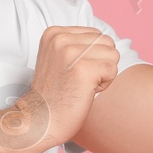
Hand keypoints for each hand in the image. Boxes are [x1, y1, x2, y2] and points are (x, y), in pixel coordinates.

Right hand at [0, 26, 118, 152]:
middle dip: (100, 63)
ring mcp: (71, 53)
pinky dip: (104, 85)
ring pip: (112, 55)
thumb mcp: (59, 57)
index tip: (73, 70)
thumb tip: (109, 42)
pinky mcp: (84, 69)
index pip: (96, 34)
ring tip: (82, 84)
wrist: (40, 119)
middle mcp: (61, 39)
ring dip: (103, 74)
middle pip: (107, 42)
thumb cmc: (54, 93)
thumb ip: (78, 44)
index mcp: (54, 33)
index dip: (92, 55)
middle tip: (79, 79)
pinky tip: (86, 91)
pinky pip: (113, 70)